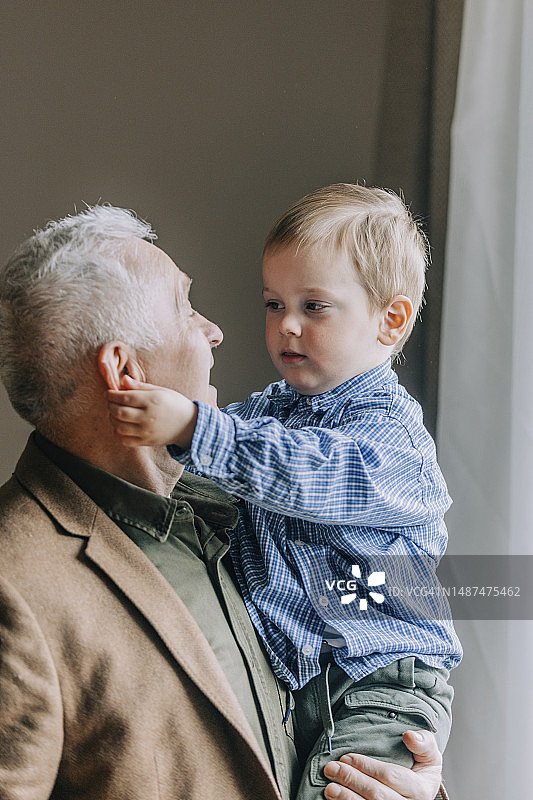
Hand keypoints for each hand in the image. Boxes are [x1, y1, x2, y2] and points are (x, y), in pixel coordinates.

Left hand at [107, 375, 197, 448]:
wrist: (189, 425)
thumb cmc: (175, 404)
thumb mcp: (160, 390)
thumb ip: (140, 386)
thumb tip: (123, 380)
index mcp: (152, 400)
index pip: (124, 397)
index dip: (112, 395)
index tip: (109, 392)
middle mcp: (148, 417)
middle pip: (119, 412)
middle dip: (110, 406)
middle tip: (111, 402)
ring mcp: (147, 431)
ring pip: (119, 427)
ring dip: (113, 419)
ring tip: (116, 413)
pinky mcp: (146, 442)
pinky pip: (125, 440)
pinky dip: (119, 433)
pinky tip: (123, 426)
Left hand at [323, 730, 441, 799]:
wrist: (422, 790)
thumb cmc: (422, 769)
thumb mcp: (429, 754)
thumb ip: (423, 743)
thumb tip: (409, 736)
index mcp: (421, 790)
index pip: (391, 777)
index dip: (367, 767)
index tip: (347, 756)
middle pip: (377, 796)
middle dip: (352, 781)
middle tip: (331, 768)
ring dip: (346, 799)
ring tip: (329, 788)